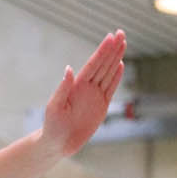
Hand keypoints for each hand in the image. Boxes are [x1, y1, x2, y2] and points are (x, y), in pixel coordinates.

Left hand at [41, 31, 125, 159]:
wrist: (58, 144)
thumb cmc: (52, 126)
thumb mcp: (54, 107)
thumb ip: (63, 88)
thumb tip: (69, 68)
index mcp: (76, 85)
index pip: (92, 64)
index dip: (102, 51)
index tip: (110, 37)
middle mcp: (87, 88)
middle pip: (103, 65)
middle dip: (112, 49)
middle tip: (121, 33)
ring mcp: (95, 96)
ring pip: (108, 74)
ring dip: (116, 58)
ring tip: (123, 43)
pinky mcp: (101, 107)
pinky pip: (111, 89)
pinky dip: (116, 78)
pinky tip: (121, 65)